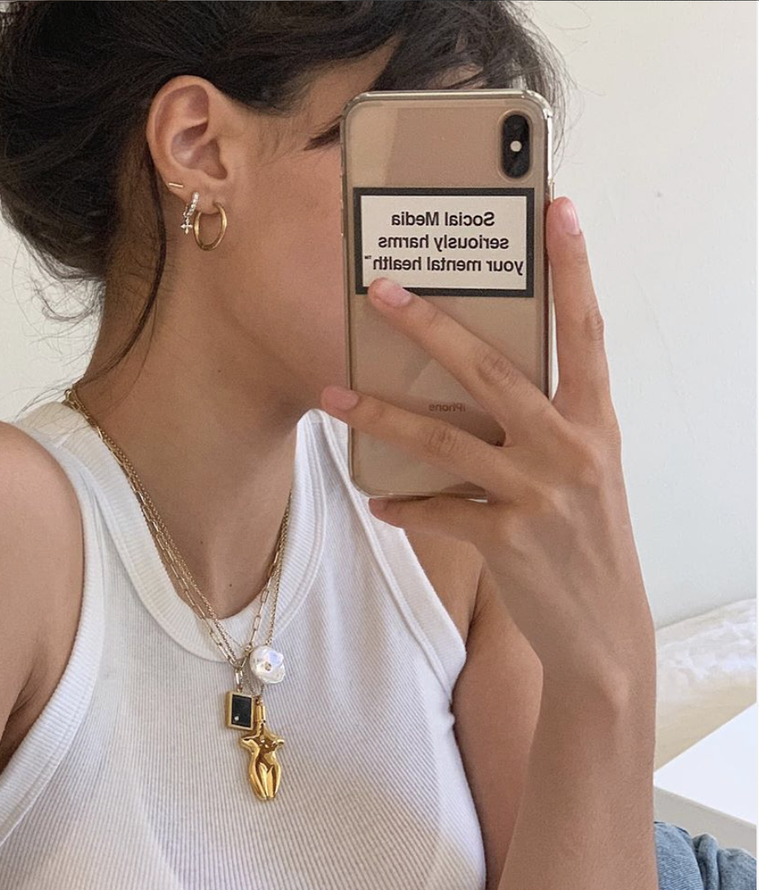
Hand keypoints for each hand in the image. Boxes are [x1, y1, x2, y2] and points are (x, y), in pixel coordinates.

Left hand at [321, 196, 654, 690]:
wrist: (603, 630)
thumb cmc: (588, 540)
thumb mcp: (582, 472)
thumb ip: (541, 426)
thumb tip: (470, 392)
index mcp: (594, 422)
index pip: (585, 331)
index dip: (574, 270)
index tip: (557, 211)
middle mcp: (570, 448)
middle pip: (491, 372)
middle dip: (432, 327)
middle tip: (381, 290)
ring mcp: (539, 495)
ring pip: (446, 441)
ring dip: (383, 416)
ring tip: (333, 396)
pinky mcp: (508, 540)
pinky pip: (437, 513)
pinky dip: (403, 506)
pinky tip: (378, 501)